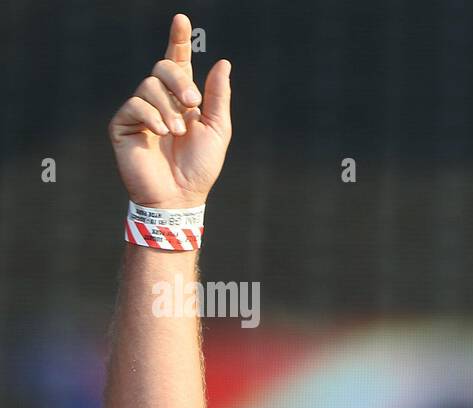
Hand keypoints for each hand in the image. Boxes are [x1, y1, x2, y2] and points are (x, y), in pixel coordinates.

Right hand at [107, 13, 231, 208]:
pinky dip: (152, 117)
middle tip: (194, 104)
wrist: (181, 196)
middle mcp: (159, 100)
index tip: (181, 19)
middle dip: (180, 82)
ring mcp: (139, 111)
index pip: (177, 62)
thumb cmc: (200, 167)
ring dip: (169, 109)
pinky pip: (135, 105)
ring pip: (149, 86)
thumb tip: (222, 63)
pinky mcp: (123, 124)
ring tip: (177, 133)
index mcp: (182, 99)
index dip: (178, 40)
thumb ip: (218, 97)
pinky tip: (161, 134)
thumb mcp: (217, 129)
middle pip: (162, 68)